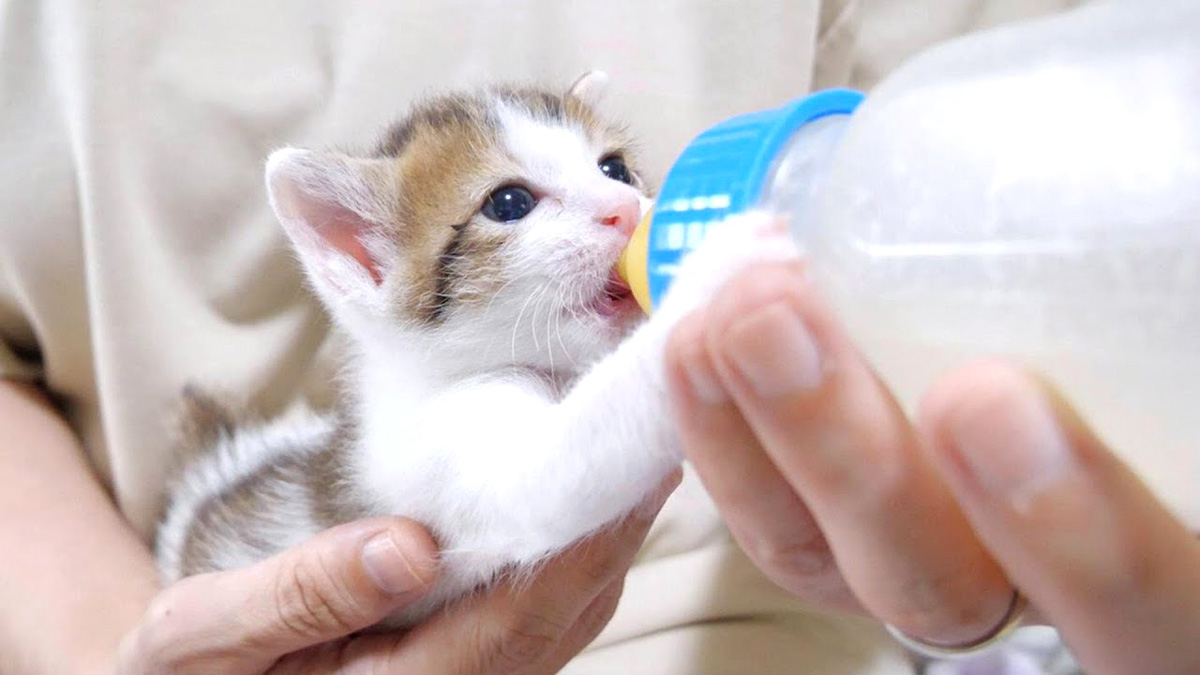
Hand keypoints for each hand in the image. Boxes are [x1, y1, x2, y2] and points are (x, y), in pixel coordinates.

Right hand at [118, 472, 676, 674]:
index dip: (589, 536)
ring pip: (571, 604)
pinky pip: (545, 598)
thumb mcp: (208, 636)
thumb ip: (300, 596)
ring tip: (630, 432)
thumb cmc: (195, 672)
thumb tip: (408, 545)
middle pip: (570, 605)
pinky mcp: (474, 655)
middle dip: (618, 514)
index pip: (522, 615)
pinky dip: (576, 539)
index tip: (632, 458)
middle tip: (652, 416)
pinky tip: (578, 482)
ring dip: (607, 523)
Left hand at [663, 260, 1199, 674]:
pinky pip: (771, 513)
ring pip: (827, 557)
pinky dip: (725, 430)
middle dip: (847, 461)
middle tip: (778, 322)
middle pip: (937, 587)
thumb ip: (1183, 322)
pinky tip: (698, 333)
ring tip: (717, 311)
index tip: (989, 402)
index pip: (1146, 608)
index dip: (1075, 534)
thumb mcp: (1184, 349)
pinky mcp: (840, 520)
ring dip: (758, 434)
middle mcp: (1030, 590)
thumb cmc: (1161, 361)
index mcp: (1159, 584)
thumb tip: (1176, 242)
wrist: (1068, 356)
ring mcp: (929, 559)